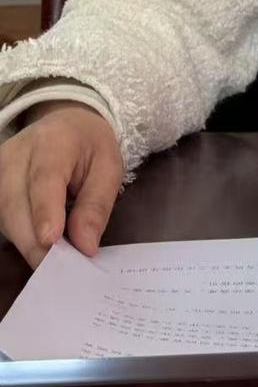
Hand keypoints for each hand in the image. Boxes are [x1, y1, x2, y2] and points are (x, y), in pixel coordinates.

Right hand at [0, 101, 122, 267]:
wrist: (66, 125)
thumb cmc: (90, 147)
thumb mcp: (108, 167)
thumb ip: (96, 205)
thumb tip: (85, 247)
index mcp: (53, 141)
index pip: (44, 179)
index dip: (45, 212)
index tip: (51, 242)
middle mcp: (16, 154)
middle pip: (15, 203)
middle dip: (34, 240)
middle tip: (58, 270)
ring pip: (3, 214)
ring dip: (24, 241)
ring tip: (50, 262)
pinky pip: (0, 216)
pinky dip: (17, 235)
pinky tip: (35, 246)